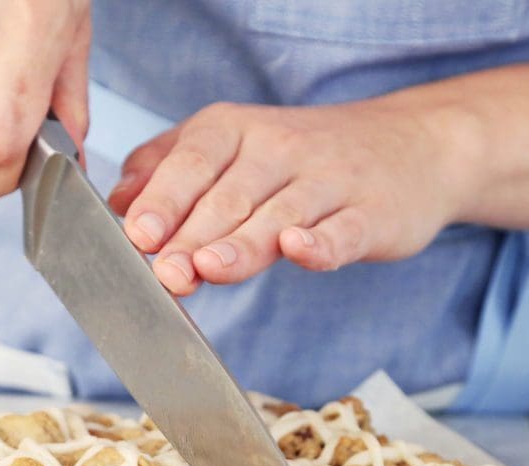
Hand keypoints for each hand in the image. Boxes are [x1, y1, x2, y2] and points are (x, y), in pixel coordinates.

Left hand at [107, 98, 479, 294]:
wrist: (409, 147)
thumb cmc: (304, 159)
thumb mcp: (233, 147)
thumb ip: (172, 167)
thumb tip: (119, 199)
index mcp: (237, 130)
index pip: (192, 161)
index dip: (163, 199)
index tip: (137, 233)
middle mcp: (281, 149)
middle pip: (229, 196)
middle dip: (192, 237)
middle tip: (164, 273)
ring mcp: (329, 181)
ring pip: (278, 216)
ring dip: (239, 246)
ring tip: (205, 271)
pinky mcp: (371, 215)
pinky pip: (342, 231)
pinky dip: (320, 244)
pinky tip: (298, 251)